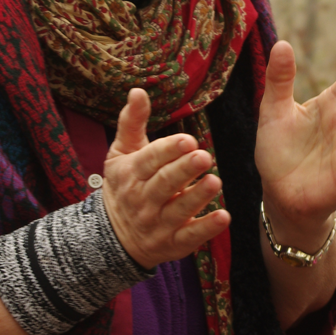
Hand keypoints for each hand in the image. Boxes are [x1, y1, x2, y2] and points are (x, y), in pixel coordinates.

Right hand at [102, 88, 229, 268]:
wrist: (112, 237)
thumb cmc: (124, 185)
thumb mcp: (121, 153)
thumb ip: (132, 122)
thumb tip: (138, 90)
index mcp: (130, 174)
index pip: (149, 161)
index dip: (168, 151)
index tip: (188, 140)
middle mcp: (142, 200)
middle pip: (164, 184)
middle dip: (183, 170)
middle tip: (204, 155)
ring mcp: (157, 224)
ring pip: (178, 210)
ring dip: (197, 197)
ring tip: (215, 181)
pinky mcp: (172, 244)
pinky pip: (189, 237)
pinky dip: (206, 228)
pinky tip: (223, 217)